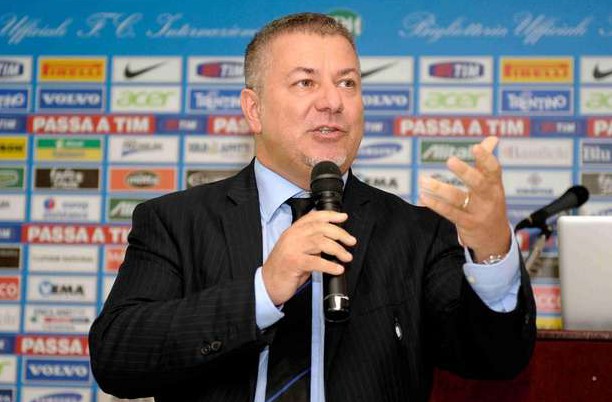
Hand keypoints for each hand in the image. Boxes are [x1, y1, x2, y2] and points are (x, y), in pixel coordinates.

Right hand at [262, 211, 356, 304]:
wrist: (267, 283)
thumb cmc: (284, 268)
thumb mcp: (296, 249)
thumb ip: (311, 243)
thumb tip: (332, 241)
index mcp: (293, 231)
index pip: (314, 217)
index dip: (330, 215)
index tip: (343, 217)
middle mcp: (292, 236)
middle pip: (321, 228)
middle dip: (340, 233)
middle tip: (351, 241)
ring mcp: (292, 249)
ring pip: (321, 242)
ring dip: (338, 249)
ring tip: (346, 257)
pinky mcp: (294, 263)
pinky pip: (316, 262)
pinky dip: (330, 265)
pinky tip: (337, 269)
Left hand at [418, 137, 510, 261]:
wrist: (495, 239)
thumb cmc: (490, 204)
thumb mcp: (493, 184)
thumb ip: (487, 161)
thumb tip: (492, 138)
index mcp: (495, 185)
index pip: (493, 169)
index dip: (486, 158)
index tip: (476, 147)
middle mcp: (488, 198)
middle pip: (478, 183)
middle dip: (465, 172)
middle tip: (450, 161)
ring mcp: (478, 212)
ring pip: (458, 198)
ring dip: (440, 189)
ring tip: (423, 180)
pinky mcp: (467, 224)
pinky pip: (450, 213)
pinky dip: (436, 205)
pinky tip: (423, 197)